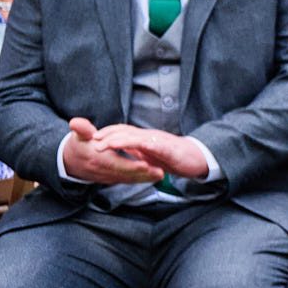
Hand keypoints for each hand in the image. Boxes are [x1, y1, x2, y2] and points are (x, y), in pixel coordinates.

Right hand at [59, 118, 165, 184]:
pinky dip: (139, 180)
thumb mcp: (78, 135)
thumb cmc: (77, 145)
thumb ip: (81, 129)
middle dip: (144, 174)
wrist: (69, 162)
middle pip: (126, 174)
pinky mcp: (110, 179)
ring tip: (162, 175)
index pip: (117, 164)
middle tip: (161, 172)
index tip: (147, 164)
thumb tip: (75, 122)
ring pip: (128, 179)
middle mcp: (103, 171)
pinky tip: (152, 177)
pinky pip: (126, 180)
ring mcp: (107, 177)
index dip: (131, 165)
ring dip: (145, 178)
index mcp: (98, 159)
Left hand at [91, 124, 211, 178]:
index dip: (107, 133)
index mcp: (145, 138)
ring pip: (131, 135)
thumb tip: (123, 150)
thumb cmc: (176, 157)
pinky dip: (130, 143)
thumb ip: (138, 151)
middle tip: (89, 138)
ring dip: (113, 139)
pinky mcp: (163, 146)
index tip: (92, 138)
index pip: (123, 131)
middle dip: (105, 133)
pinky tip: (120, 146)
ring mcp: (156, 139)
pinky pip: (144, 143)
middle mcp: (149, 135)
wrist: (199, 158)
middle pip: (124, 130)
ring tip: (98, 144)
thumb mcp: (152, 155)